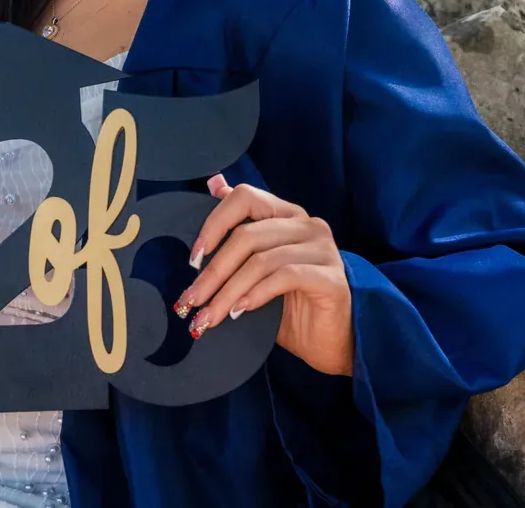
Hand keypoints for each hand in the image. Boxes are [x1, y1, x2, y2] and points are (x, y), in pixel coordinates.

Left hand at [171, 174, 354, 376]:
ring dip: (229, 291)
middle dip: (214, 271)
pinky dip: (257, 294)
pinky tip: (241, 311)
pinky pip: (286, 276)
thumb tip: (213, 182)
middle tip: (192, 300)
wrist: (328, 341)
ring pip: (262, 260)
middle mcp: (307, 224)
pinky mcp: (332, 277)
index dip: (214, 223)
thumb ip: (240, 227)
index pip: (244, 197)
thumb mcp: (256, 265)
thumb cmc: (289, 302)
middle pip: (247, 235)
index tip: (194, 258)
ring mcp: (323, 249)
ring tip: (210, 315)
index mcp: (286, 214)